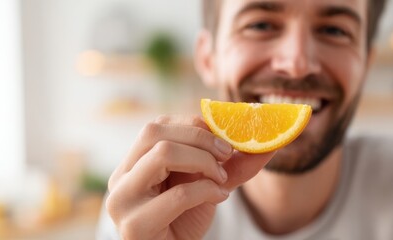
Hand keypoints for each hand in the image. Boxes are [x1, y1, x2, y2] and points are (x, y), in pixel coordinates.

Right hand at [106, 115, 274, 239]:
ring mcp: (122, 200)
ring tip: (221, 178)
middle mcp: (120, 177)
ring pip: (162, 154)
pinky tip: (220, 197)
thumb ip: (231, 163)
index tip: (223, 140)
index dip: (194, 125)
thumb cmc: (184, 221)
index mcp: (132, 162)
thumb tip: (271, 141)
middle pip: (154, 132)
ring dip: (202, 161)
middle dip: (199, 138)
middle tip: (226, 154)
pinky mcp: (134, 226)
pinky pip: (178, 195)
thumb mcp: (207, 184)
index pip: (158, 125)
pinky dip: (207, 191)